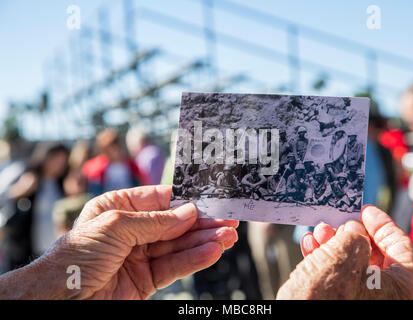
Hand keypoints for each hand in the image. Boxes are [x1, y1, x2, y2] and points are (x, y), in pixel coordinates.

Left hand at [23, 185, 238, 299]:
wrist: (60, 299)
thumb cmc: (76, 255)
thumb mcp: (115, 226)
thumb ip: (156, 221)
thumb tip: (189, 212)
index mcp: (119, 208)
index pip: (160, 199)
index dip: (186, 199)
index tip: (211, 199)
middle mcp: (132, 230)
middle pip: (174, 224)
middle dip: (202, 222)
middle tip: (228, 220)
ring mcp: (140, 255)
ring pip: (179, 246)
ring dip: (204, 240)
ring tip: (228, 236)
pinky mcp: (146, 279)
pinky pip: (175, 267)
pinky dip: (195, 259)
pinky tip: (213, 251)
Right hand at [277, 205, 412, 299]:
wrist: (300, 319)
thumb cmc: (326, 298)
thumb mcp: (342, 256)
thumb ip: (353, 237)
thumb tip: (352, 232)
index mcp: (402, 289)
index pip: (402, 246)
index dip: (382, 224)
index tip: (365, 211)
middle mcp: (388, 299)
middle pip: (375, 256)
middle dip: (351, 234)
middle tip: (337, 222)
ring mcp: (365, 303)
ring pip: (354, 267)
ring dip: (334, 245)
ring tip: (318, 233)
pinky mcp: (343, 303)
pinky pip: (340, 280)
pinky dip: (326, 262)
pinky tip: (311, 248)